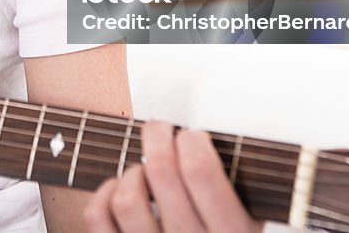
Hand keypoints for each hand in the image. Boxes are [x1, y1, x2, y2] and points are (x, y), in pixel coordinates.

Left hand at [84, 120, 262, 231]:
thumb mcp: (249, 217)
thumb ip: (237, 187)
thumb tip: (210, 138)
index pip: (201, 171)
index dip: (191, 140)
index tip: (191, 136)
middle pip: (161, 172)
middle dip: (157, 137)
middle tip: (161, 131)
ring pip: (127, 197)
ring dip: (133, 172)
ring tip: (144, 170)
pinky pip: (99, 217)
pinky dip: (105, 193)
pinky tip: (121, 189)